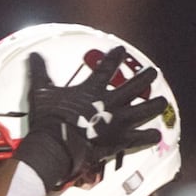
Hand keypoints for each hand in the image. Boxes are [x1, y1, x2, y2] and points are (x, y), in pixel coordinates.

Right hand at [12, 46, 167, 190]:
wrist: (57, 145)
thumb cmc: (49, 119)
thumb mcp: (41, 92)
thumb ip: (39, 72)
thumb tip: (32, 56)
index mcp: (92, 90)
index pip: (106, 69)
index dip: (114, 58)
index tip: (121, 50)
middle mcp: (109, 103)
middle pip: (133, 87)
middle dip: (144, 78)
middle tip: (153, 72)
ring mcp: (117, 122)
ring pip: (142, 111)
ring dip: (153, 105)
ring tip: (163, 101)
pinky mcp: (118, 140)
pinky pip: (137, 138)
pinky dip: (147, 137)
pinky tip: (157, 135)